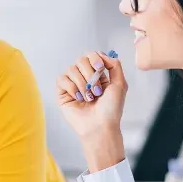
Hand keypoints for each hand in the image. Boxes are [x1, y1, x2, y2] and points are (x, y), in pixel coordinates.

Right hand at [56, 51, 127, 170]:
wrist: (100, 126)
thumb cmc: (111, 109)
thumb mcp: (120, 84)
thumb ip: (114, 65)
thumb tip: (102, 55)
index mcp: (98, 75)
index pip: (92, 55)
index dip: (95, 58)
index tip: (100, 68)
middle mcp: (84, 77)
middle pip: (81, 59)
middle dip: (89, 73)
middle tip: (96, 90)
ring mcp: (73, 84)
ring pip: (71, 69)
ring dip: (82, 84)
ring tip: (88, 98)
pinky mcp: (63, 93)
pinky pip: (62, 79)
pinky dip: (72, 88)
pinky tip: (78, 98)